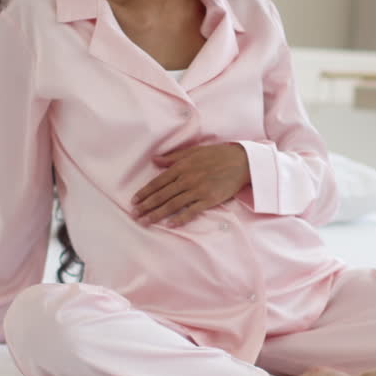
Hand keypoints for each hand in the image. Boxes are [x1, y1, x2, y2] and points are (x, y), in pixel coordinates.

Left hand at [132, 143, 249, 227]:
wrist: (241, 162)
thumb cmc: (217, 154)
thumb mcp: (193, 151)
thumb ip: (173, 157)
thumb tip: (154, 160)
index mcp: (182, 166)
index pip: (158, 182)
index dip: (145, 192)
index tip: (134, 201)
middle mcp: (187, 178)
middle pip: (162, 195)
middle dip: (146, 205)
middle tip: (134, 215)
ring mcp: (198, 190)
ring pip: (173, 204)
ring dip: (157, 213)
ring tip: (145, 221)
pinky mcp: (209, 199)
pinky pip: (191, 211)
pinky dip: (180, 218)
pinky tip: (169, 224)